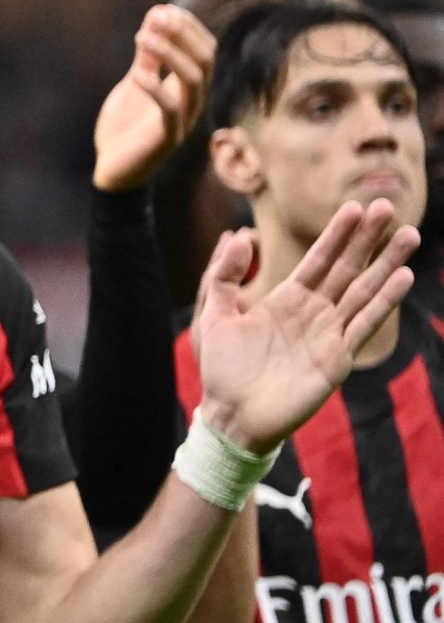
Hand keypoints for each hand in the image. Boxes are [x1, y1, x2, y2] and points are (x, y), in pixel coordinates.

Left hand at [92, 6, 215, 191]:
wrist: (112, 172)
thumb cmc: (125, 127)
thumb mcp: (135, 83)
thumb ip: (148, 55)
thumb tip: (158, 14)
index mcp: (189, 88)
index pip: (206, 50)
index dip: (189, 27)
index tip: (164, 10)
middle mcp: (193, 103)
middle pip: (206, 60)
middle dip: (184, 35)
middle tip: (157, 18)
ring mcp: (184, 121)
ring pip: (193, 80)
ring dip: (170, 54)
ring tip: (142, 38)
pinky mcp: (167, 139)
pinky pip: (170, 109)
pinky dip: (154, 87)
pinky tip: (135, 74)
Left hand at [192, 201, 418, 451]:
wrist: (231, 415)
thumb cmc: (222, 369)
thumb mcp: (214, 315)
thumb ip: (224, 275)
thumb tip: (239, 235)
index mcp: (286, 300)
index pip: (318, 260)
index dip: (337, 235)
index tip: (355, 208)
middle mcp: (313, 313)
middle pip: (347, 269)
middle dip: (367, 240)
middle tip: (389, 207)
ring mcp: (329, 334)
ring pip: (364, 292)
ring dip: (387, 265)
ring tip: (409, 236)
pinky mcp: (337, 358)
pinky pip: (364, 325)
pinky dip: (383, 302)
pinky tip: (402, 279)